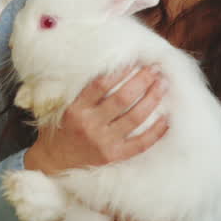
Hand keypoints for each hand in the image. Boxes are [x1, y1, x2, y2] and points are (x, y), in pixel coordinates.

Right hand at [24, 65, 169, 174]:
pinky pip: (140, 144)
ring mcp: (104, 142)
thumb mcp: (67, 105)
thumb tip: (115, 68)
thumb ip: (86, 91)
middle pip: (122, 99)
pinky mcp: (114, 156)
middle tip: (155, 69)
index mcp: (77, 109)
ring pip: (134, 118)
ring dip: (152, 99)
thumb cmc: (63, 127)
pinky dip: (155, 132)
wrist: (54, 159)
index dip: (120, 71)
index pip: (101, 85)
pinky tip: (166, 119)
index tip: (135, 61)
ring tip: (163, 85)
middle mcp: (90, 125)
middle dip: (142, 81)